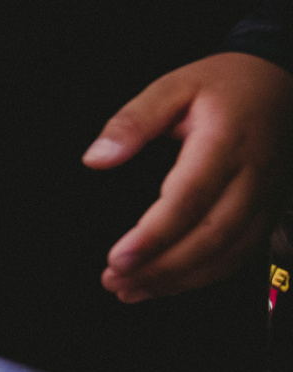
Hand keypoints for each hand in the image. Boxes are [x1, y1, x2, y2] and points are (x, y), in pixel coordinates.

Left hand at [86, 51, 292, 302]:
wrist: (281, 82)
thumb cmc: (224, 84)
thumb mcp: (173, 86)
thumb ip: (133, 121)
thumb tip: (96, 158)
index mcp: (225, 143)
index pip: (188, 199)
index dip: (154, 235)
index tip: (118, 257)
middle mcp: (252, 175)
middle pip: (210, 235)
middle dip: (161, 267)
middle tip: (115, 281)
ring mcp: (265, 195)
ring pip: (228, 252)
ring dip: (179, 279)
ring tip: (131, 290)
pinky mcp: (268, 209)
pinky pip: (241, 252)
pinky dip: (204, 275)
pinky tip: (168, 284)